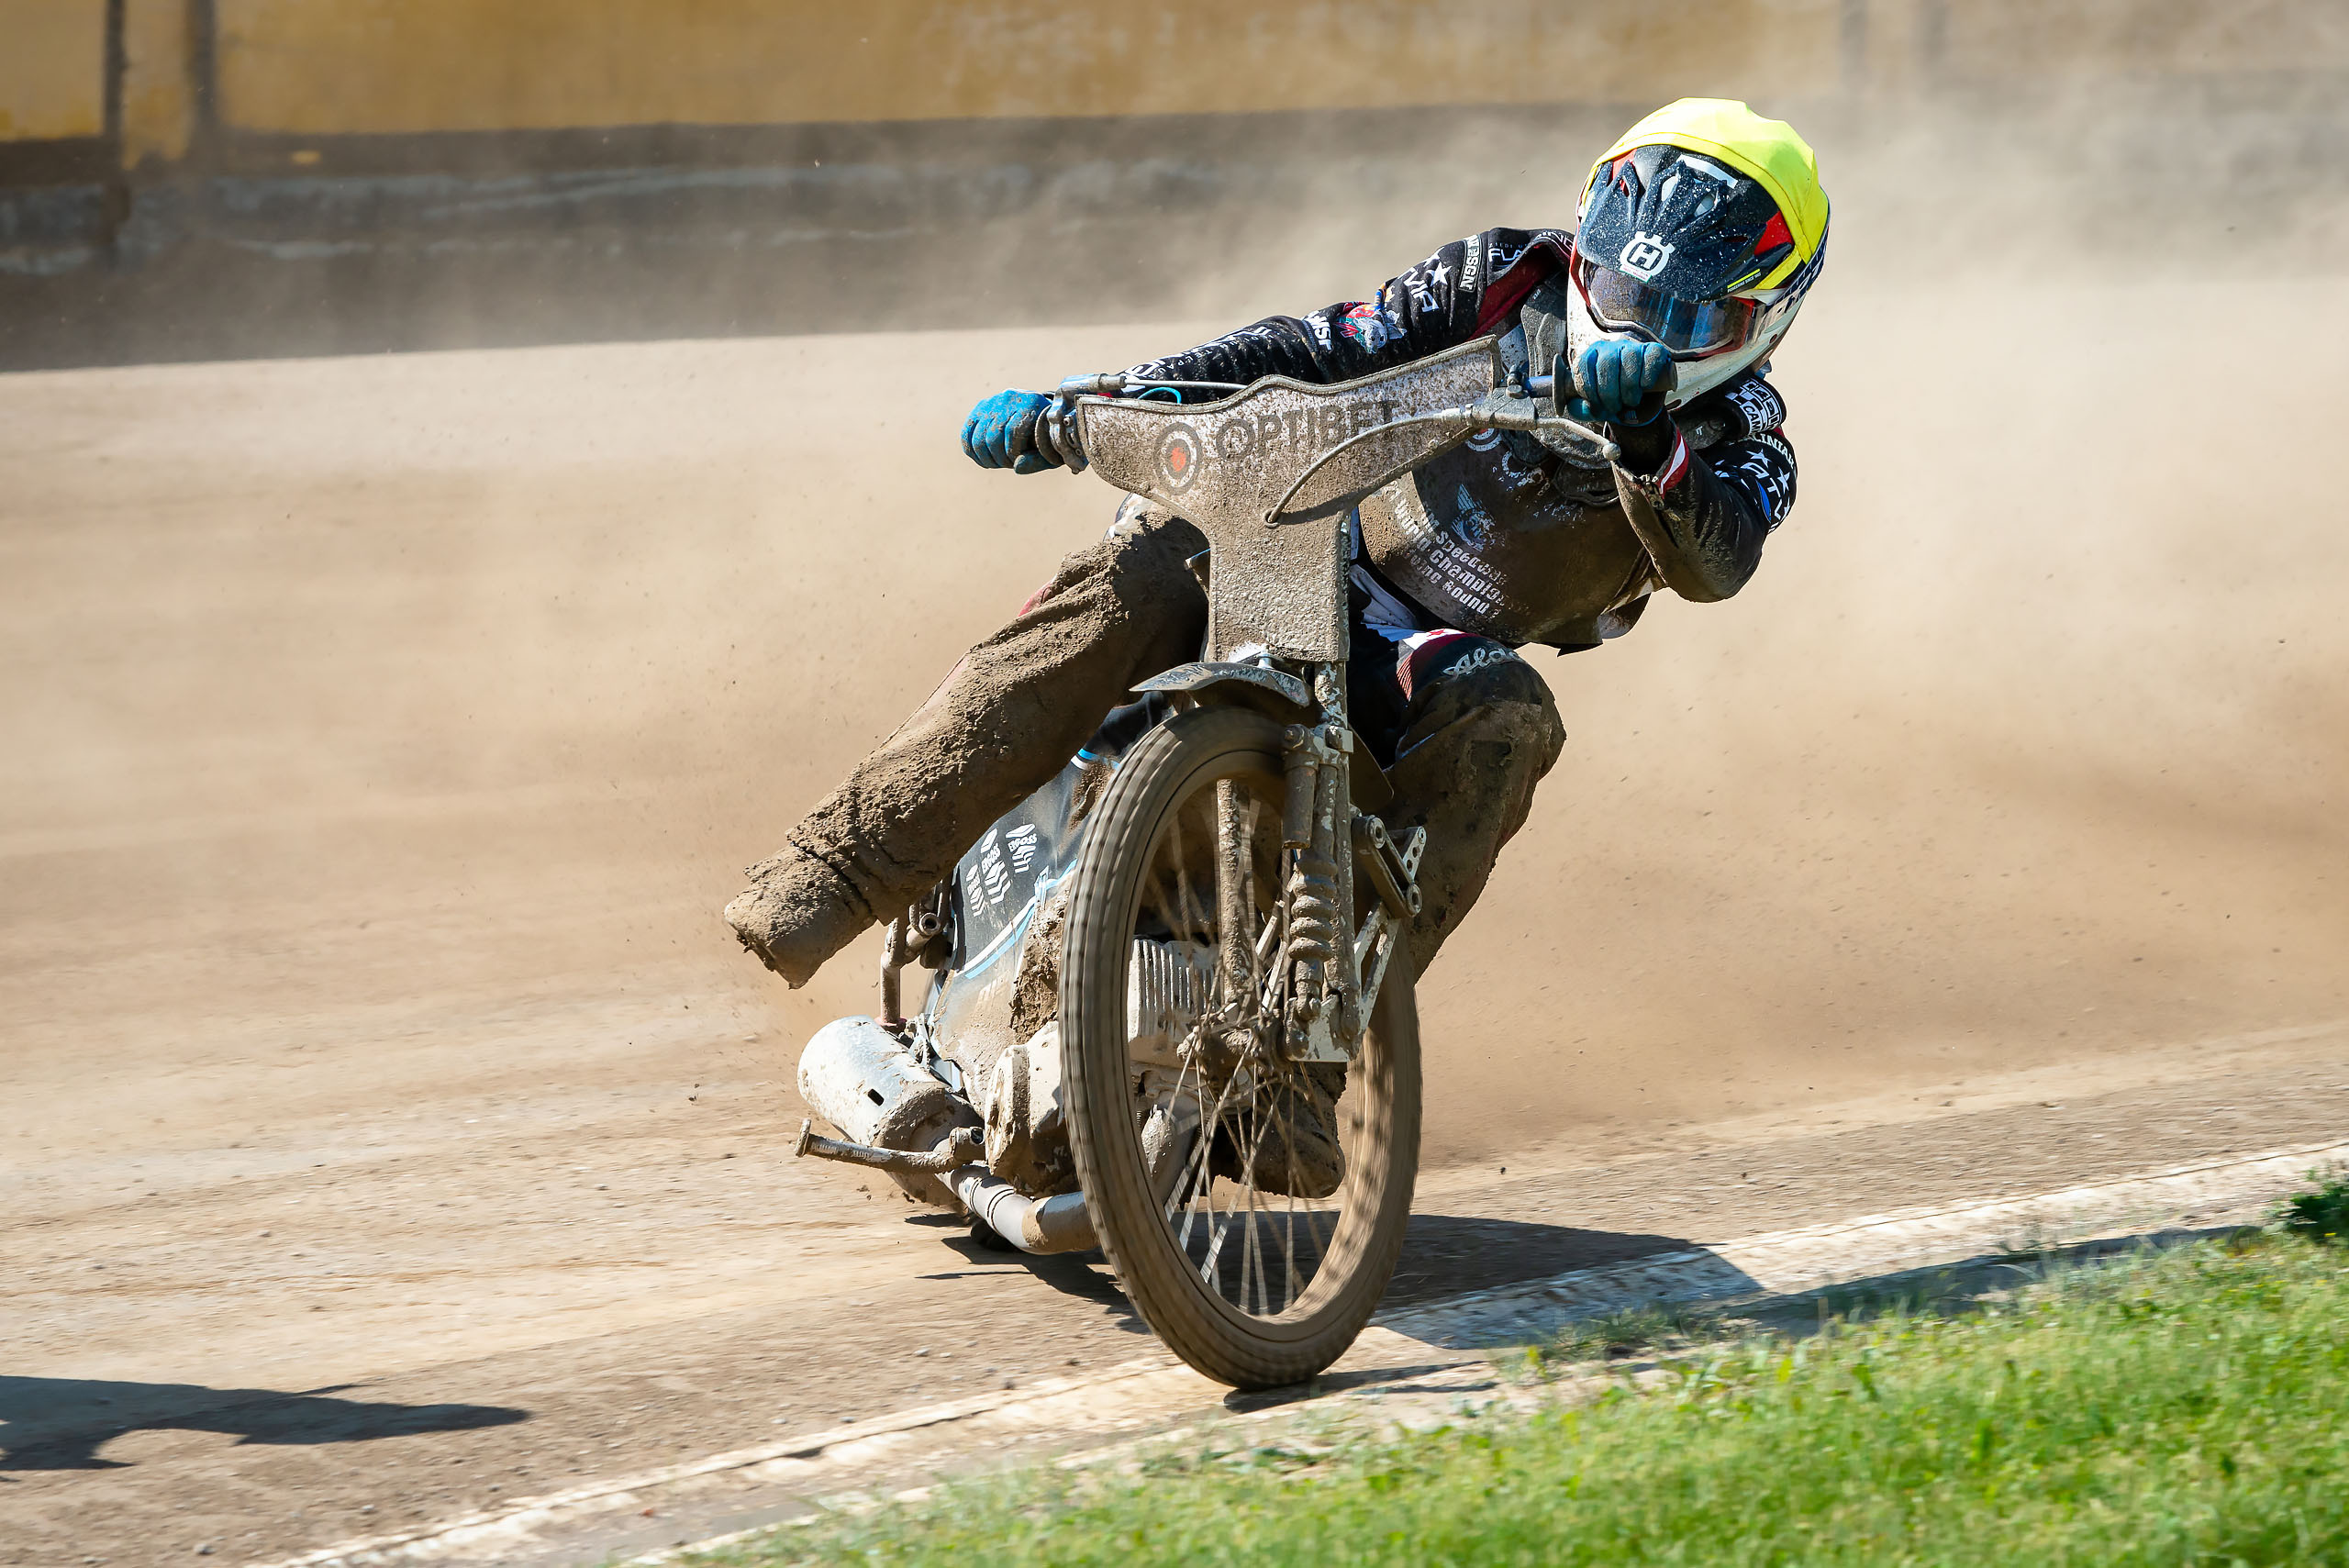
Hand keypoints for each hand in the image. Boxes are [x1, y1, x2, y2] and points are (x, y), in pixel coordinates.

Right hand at [960, 390, 1059, 472]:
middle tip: (1008, 464)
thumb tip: (1017, 467)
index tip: (1018, 461)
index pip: (1013, 430)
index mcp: (1031, 402)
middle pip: (993, 436)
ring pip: (978, 438)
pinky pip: (967, 433)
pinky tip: (985, 460)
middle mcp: (1010, 398)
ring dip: (986, 458)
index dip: (1013, 453)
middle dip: (999, 458)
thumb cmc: (1046, 437)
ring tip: (998, 463)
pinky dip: (972, 451)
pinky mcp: (980, 409)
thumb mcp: (1049, 449)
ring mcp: (992, 401)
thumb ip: (1037, 460)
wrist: (1040, 416)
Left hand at [1561, 340, 1675, 426]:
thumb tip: (1582, 407)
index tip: (1594, 406)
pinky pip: (1651, 359)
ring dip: (1629, 389)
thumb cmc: (1614, 400)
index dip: (1587, 389)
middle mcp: (1611, 347)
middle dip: (1609, 393)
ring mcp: (1633, 347)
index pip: (1582, 365)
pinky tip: (1644, 387)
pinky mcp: (1654, 350)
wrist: (1641, 401)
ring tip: (1630, 401)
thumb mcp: (1595, 407)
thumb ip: (1581, 409)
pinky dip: (1647, 377)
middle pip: (1606, 363)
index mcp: (1591, 356)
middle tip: (1614, 408)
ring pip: (1630, 360)